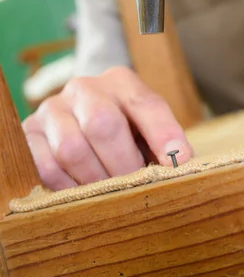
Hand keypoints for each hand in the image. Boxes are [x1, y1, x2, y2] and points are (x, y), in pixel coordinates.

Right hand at [22, 67, 192, 190]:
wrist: (78, 118)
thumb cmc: (124, 130)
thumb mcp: (147, 128)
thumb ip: (164, 143)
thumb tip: (180, 167)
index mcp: (121, 82)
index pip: (145, 104)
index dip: (163, 134)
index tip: (179, 163)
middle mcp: (84, 88)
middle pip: (103, 125)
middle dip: (125, 165)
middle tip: (136, 189)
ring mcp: (52, 109)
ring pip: (72, 149)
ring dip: (96, 180)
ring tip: (112, 194)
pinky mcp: (29, 133)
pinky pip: (47, 167)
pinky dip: (69, 187)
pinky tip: (84, 192)